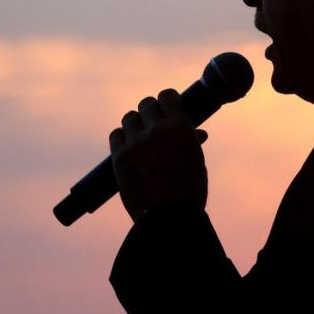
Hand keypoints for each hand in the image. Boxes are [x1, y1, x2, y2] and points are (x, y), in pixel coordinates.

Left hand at [109, 88, 207, 222]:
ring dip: (136, 124)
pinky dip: (122, 138)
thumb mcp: (197, 162)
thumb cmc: (190, 191)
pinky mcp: (118, 157)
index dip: (167, 100)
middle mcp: (155, 130)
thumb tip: (197, 132)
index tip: (168, 107)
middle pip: (145, 104)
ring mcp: (135, 143)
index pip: (167, 96)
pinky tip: (129, 147)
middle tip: (155, 123)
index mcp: (180, 127)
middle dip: (151, 111)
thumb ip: (191, 141)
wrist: (168, 217)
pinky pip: (116, 135)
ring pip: (129, 118)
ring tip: (141, 136)